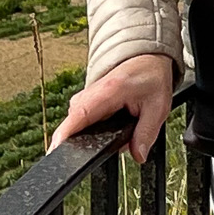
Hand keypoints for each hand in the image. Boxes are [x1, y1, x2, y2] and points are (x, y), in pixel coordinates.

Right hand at [50, 54, 173, 164]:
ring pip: (77, 124)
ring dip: (91, 136)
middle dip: (84, 143)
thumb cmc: (152, 77)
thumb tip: (139, 156)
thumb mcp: (158, 106)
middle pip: (73, 124)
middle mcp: (91, 93)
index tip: (55, 151)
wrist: (147, 58)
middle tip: (108, 147)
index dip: (65, 134)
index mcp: (109, 91)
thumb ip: (146, 133)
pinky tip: (110, 128)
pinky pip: (80, 121)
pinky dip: (90, 130)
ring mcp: (85, 97)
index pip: (80, 114)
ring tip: (117, 129)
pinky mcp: (85, 101)